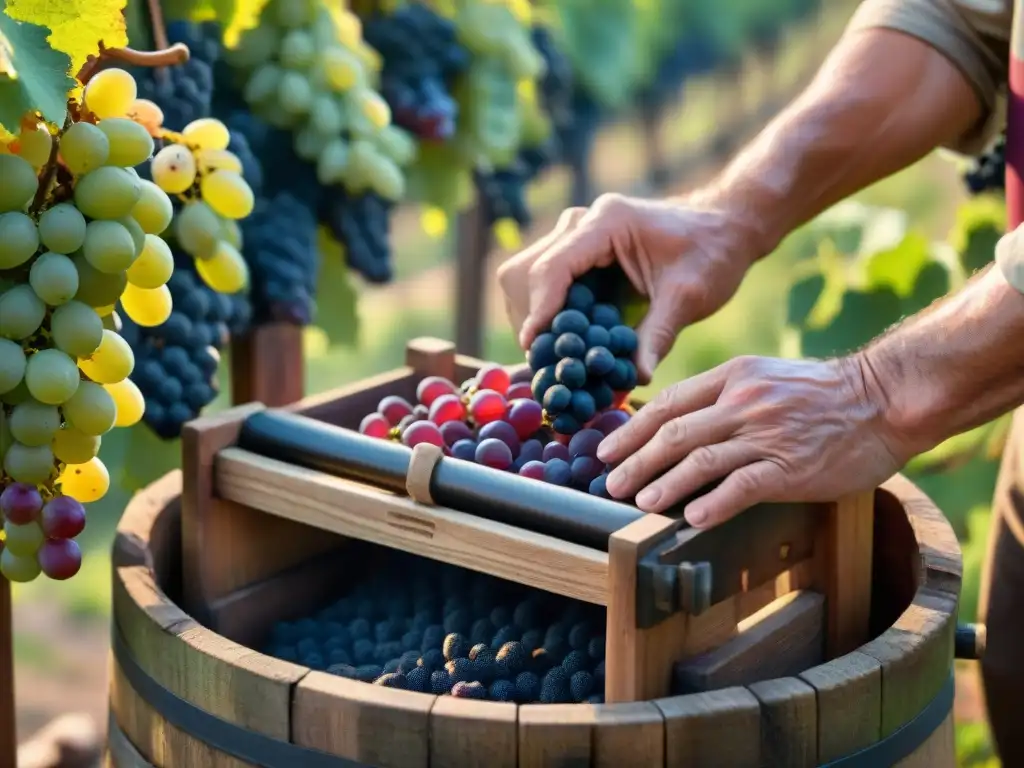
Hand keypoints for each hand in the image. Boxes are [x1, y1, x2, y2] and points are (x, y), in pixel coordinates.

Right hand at [496, 192, 765, 382]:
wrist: (725, 228)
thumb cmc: (713, 254)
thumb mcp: (689, 297)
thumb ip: (658, 335)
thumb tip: (636, 380)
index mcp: (607, 222)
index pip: (553, 267)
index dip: (539, 310)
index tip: (535, 347)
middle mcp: (583, 222)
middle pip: (527, 271)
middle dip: (532, 316)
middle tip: (550, 358)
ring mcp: (576, 235)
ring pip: (526, 276)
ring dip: (536, 316)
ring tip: (561, 354)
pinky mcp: (579, 252)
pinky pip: (545, 283)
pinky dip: (550, 313)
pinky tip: (571, 341)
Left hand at [596, 354, 914, 527]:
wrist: (883, 399)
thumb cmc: (822, 395)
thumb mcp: (765, 378)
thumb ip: (724, 397)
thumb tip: (677, 425)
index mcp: (733, 377)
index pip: (668, 403)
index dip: (631, 429)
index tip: (607, 450)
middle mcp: (744, 402)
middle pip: (674, 432)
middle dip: (635, 460)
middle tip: (608, 483)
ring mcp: (767, 434)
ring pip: (700, 459)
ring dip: (664, 483)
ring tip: (639, 501)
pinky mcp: (790, 466)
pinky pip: (742, 485)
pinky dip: (713, 502)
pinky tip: (692, 518)